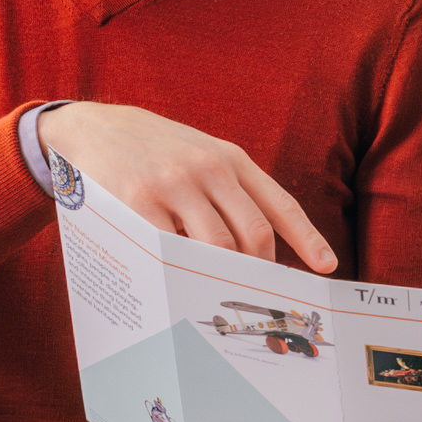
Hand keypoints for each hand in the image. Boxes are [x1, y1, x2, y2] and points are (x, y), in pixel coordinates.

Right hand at [38, 103, 335, 272]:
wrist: (95, 126)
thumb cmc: (158, 151)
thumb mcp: (203, 155)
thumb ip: (234, 193)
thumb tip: (260, 252)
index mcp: (231, 159)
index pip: (279, 205)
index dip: (307, 239)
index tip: (326, 267)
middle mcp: (208, 168)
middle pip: (253, 235)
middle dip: (259, 271)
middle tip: (256, 295)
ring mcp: (173, 183)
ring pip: (215, 247)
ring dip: (221, 275)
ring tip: (217, 291)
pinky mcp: (138, 201)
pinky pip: (171, 249)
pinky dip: (182, 270)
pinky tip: (180, 278)